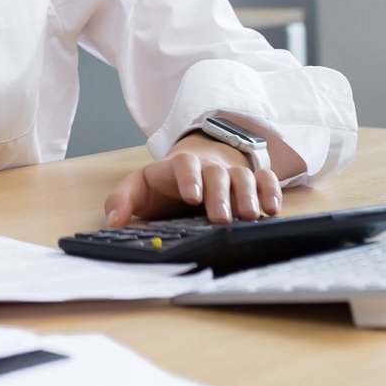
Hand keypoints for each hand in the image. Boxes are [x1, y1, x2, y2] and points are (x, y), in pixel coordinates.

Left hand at [101, 133, 282, 226]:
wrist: (195, 164)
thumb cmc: (166, 182)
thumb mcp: (140, 187)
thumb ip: (122, 200)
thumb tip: (113, 221)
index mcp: (180, 166)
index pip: (185, 165)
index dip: (190, 177)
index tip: (192, 195)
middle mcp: (209, 167)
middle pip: (217, 174)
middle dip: (221, 194)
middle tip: (222, 217)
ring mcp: (232, 172)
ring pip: (244, 177)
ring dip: (248, 195)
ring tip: (250, 216)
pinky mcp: (251, 179)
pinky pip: (265, 180)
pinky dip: (271, 190)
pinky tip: (272, 208)